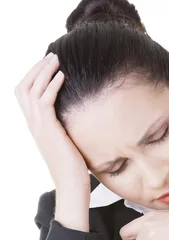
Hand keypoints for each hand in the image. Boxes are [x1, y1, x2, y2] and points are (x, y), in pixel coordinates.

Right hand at [14, 52, 89, 190]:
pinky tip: (63, 75)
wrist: (71, 184)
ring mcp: (38, 126)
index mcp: (34, 125)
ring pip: (32, 90)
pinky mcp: (48, 129)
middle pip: (23, 87)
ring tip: (57, 59)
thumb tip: (74, 114)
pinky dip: (52, 85)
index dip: (33, 76)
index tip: (48, 65)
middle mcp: (32, 123)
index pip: (23, 94)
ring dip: (44, 71)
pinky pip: (44, 100)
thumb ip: (63, 125)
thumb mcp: (66, 139)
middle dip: (36, 68)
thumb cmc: (72, 165)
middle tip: (52, 56)